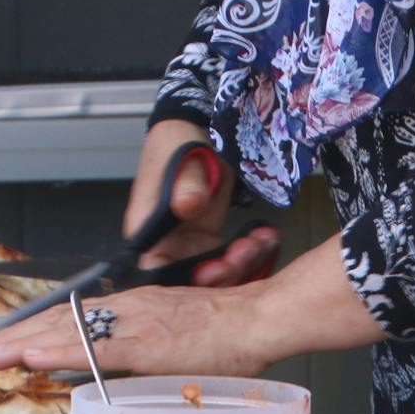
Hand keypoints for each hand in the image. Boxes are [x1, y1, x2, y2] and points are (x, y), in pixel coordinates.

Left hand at [0, 234, 384, 377]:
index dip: (32, 330)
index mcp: (129, 310)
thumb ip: (143, 350)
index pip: (70, 319)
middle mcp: (123, 309)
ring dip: (22, 343)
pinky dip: (59, 350)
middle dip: (13, 337)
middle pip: (57, 322)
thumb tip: (119, 369)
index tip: (1, 341)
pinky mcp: (143, 340)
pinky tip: (32, 356)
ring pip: (65, 331)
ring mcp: (131, 323)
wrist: (256, 317)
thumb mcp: (172, 337)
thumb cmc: (224, 332)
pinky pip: (93, 346)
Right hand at [129, 119, 278, 285]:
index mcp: (148, 231)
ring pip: (215, 274)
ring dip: (243, 264)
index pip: (154, 272)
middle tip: (247, 250)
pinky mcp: (210, 240)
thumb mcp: (182, 159)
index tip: (212, 271)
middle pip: (190, 281)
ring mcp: (189, 245)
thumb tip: (188, 207)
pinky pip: (230, 259)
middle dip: (223, 274)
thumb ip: (186, 185)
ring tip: (262, 239)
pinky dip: (251, 253)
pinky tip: (267, 238)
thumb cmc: (177, 144)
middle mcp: (166, 245)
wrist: (195, 131)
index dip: (181, 282)